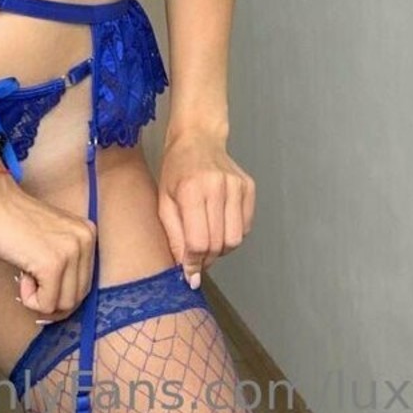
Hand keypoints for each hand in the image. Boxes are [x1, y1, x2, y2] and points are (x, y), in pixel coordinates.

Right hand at [0, 167, 96, 321]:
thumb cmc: (12, 219)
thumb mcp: (52, 237)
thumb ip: (65, 261)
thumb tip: (65, 304)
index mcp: (87, 233)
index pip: (83, 284)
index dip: (58, 289)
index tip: (39, 277)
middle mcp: (85, 240)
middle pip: (76, 297)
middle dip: (50, 297)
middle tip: (30, 276)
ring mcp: (71, 251)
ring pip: (63, 304)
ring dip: (39, 297)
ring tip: (26, 271)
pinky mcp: (52, 264)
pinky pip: (46, 304)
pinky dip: (30, 298)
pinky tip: (21, 273)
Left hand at [156, 128, 255, 288]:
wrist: (197, 138)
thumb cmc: (175, 170)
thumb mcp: (163, 202)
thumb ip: (174, 237)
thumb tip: (187, 271)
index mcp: (191, 190)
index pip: (199, 242)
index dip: (194, 264)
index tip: (190, 275)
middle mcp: (217, 187)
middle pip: (218, 244)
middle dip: (206, 259)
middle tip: (197, 258)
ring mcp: (236, 186)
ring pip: (235, 239)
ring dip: (221, 249)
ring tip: (208, 240)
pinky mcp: (249, 187)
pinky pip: (246, 226)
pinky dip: (233, 234)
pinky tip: (219, 224)